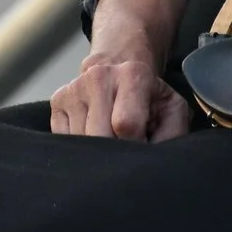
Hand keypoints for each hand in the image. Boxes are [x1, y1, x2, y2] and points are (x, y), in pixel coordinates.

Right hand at [50, 49, 197, 141]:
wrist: (119, 70)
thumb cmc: (149, 98)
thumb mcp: (172, 109)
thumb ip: (173, 134)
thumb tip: (151, 161)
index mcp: (133, 74)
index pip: (126, 125)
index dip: (136, 145)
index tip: (141, 145)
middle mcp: (100, 76)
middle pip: (100, 136)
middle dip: (114, 151)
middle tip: (125, 148)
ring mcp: (75, 87)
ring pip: (80, 141)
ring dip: (96, 151)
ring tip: (111, 137)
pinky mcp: (57, 99)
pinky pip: (64, 140)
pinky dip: (79, 147)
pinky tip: (93, 134)